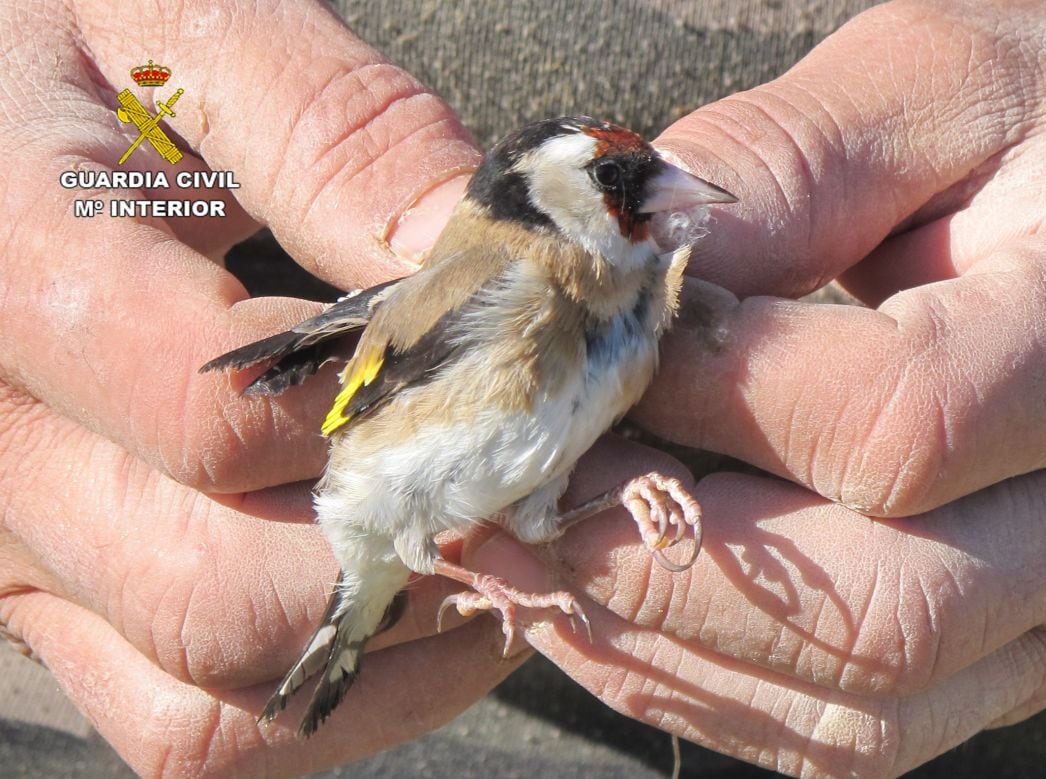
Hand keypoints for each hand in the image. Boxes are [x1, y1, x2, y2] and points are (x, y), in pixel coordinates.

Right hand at [0, 0, 524, 773]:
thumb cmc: (70, 48)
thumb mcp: (196, 29)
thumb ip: (341, 138)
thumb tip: (492, 262)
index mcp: (6, 269)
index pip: (220, 414)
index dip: (397, 410)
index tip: (510, 368)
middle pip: (219, 588)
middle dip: (408, 542)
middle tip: (529, 475)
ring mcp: (17, 547)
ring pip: (207, 690)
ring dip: (383, 638)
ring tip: (488, 542)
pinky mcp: (57, 602)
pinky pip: (188, 726)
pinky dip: (327, 695)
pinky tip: (417, 605)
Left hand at [467, 1, 1045, 774]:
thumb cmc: (1044, 128)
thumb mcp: (932, 91)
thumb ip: (785, 168)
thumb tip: (624, 270)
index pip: (890, 418)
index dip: (707, 399)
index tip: (599, 361)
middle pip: (881, 604)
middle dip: (657, 563)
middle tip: (516, 504)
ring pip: (863, 697)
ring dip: (663, 646)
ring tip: (531, 569)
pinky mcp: (1001, 639)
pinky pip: (858, 726)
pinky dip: (711, 689)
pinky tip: (610, 621)